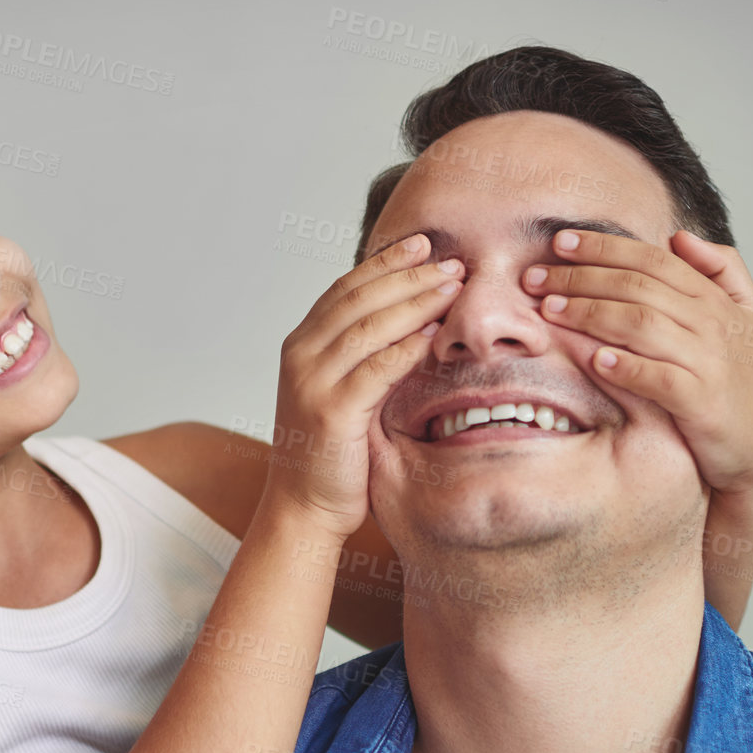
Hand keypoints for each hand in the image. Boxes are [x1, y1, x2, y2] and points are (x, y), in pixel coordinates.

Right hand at [266, 235, 464, 538]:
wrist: (304, 508)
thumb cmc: (332, 453)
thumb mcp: (343, 391)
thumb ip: (364, 356)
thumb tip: (412, 319)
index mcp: (301, 344)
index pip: (346, 288)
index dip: (385, 263)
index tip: (423, 244)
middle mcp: (300, 355)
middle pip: (359, 298)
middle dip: (408, 275)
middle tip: (451, 262)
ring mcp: (311, 382)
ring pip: (368, 326)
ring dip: (414, 302)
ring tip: (452, 287)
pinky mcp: (331, 412)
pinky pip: (376, 369)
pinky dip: (406, 348)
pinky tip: (433, 334)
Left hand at [524, 228, 752, 497]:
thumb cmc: (742, 375)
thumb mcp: (745, 314)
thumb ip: (720, 269)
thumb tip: (680, 237)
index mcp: (712, 298)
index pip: (651, 259)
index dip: (604, 247)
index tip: (559, 243)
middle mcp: (711, 323)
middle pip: (638, 287)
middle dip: (581, 278)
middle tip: (536, 278)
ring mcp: (707, 361)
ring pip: (643, 325)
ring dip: (591, 314)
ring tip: (550, 311)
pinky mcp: (701, 402)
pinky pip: (659, 378)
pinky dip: (627, 367)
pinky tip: (595, 359)